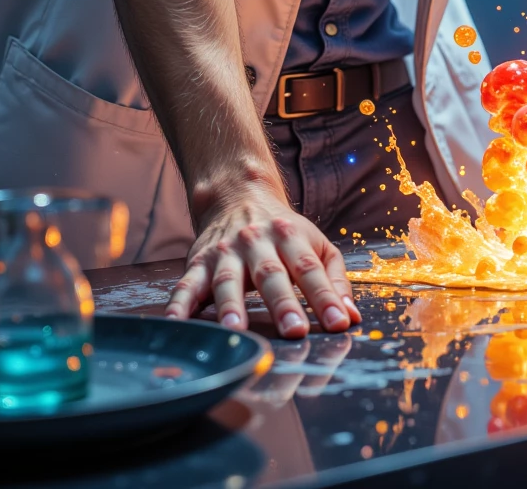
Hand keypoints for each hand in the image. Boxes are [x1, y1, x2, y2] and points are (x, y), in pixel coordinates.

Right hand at [165, 179, 361, 336]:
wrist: (237, 194)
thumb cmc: (284, 232)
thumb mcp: (316, 244)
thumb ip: (334, 279)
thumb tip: (352, 316)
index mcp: (291, 237)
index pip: (311, 269)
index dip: (326, 297)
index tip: (340, 324)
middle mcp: (258, 242)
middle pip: (271, 274)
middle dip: (283, 304)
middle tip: (295, 332)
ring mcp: (226, 251)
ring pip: (229, 280)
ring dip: (232, 306)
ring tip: (236, 331)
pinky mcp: (199, 261)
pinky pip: (187, 284)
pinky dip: (179, 303)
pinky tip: (174, 322)